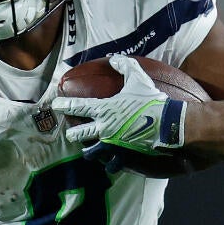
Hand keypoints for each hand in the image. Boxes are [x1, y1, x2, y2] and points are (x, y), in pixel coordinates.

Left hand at [51, 54, 186, 159]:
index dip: (64, 105)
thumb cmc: (151, 101)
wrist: (168, 123)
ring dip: (89, 151)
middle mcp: (103, 128)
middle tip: (71, 133)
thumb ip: (125, 67)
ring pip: (90, 153)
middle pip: (78, 134)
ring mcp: (111, 144)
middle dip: (72, 134)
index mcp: (104, 110)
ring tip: (88, 150)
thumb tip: (113, 59)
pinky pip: (111, 165)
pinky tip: (109, 163)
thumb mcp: (139, 79)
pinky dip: (109, 164)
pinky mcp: (122, 155)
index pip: (78, 107)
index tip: (55, 105)